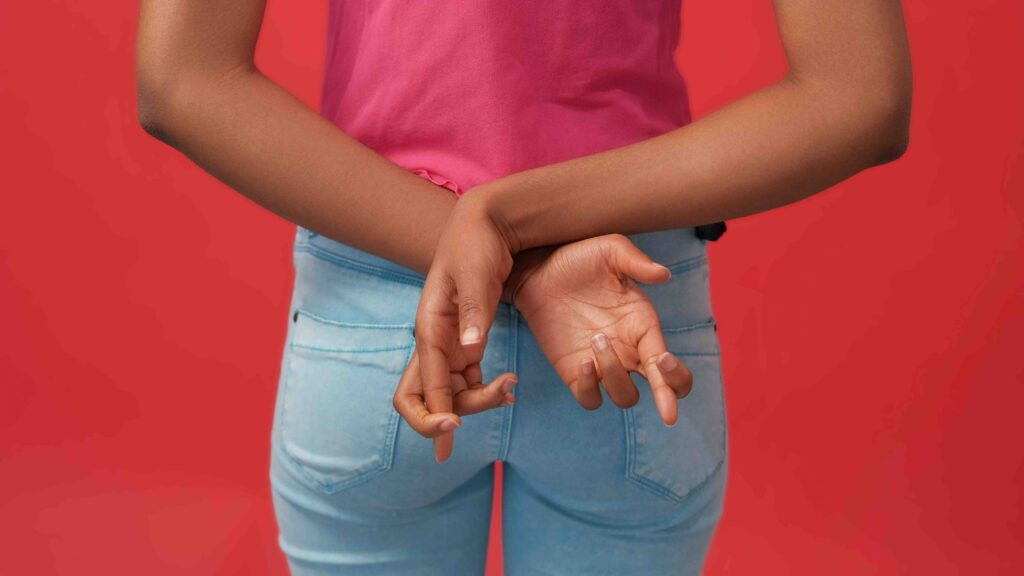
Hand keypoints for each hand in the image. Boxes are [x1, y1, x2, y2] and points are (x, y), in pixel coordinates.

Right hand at [397, 193, 519, 462]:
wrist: (485, 222)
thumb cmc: (475, 244)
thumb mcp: (476, 273)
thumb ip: (475, 310)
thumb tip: (470, 349)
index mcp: (429, 328)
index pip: (422, 385)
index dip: (434, 412)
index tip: (454, 426)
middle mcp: (433, 342)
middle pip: (424, 399)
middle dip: (447, 417)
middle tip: (494, 406)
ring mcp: (448, 345)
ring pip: (449, 394)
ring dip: (475, 403)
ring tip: (510, 391)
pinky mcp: (465, 343)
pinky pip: (465, 381)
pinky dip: (483, 392)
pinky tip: (507, 387)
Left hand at [508, 234, 693, 425]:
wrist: (536, 268)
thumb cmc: (577, 258)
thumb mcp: (610, 250)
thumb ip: (638, 262)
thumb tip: (664, 274)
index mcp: (644, 326)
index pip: (671, 363)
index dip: (675, 373)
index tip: (663, 360)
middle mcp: (629, 350)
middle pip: (662, 389)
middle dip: (667, 396)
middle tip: (660, 398)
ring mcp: (602, 365)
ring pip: (625, 395)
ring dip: (616, 375)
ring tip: (597, 338)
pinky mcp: (575, 372)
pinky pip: (590, 398)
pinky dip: (590, 387)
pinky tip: (583, 361)